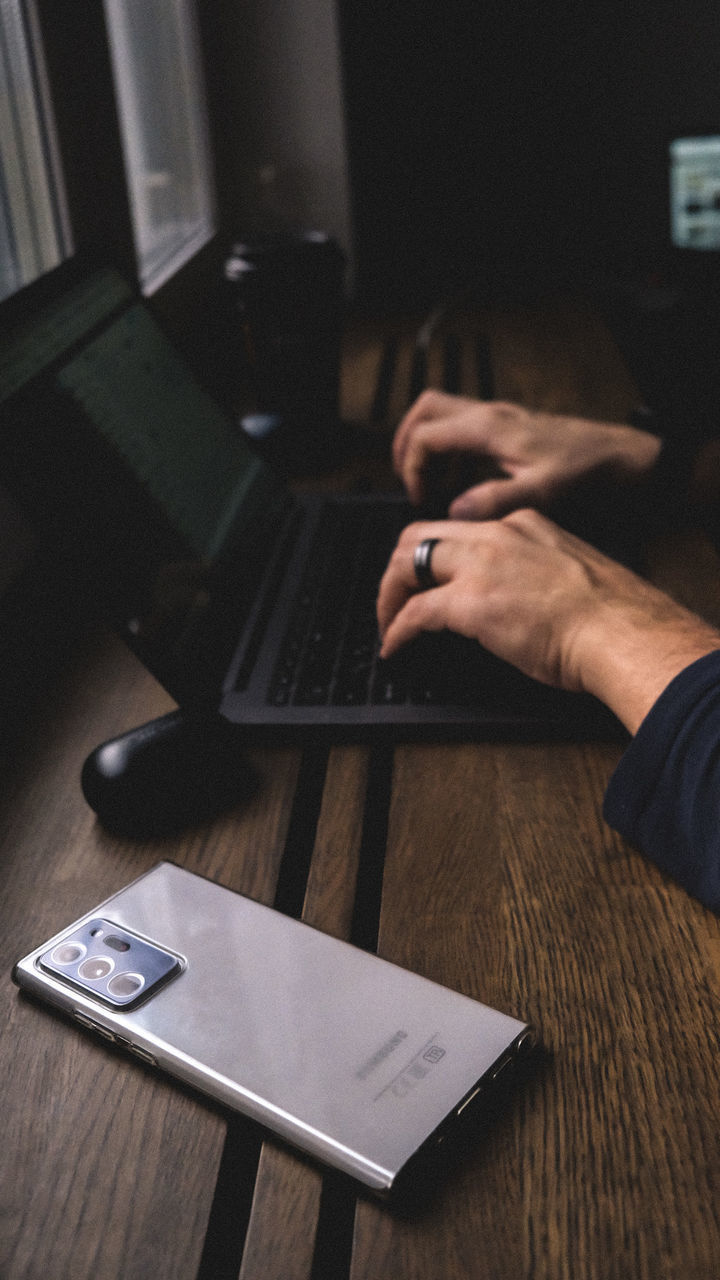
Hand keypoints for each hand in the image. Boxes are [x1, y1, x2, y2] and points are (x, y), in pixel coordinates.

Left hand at [377, 510, 719, 732]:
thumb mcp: (568, 574)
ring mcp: (481, 565)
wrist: (623, 632)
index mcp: (524, 523)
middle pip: (420, 534)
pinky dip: (397, 628)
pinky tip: (394, 646)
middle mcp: (498, 534)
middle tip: (393, 599)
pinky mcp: (471, 603)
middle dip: (399, 568)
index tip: (430, 580)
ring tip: (387, 623)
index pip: (461, 529)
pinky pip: (415, 612)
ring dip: (389, 595)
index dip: (435, 556)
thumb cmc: (611, 617)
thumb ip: (533, 573)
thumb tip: (513, 601)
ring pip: (408, 562)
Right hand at [392, 391, 660, 517]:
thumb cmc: (585, 469)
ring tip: (432, 483)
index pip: (425, 436)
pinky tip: (462, 481)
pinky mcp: (509, 427)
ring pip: (442, 414)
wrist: (620, 456)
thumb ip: (494, 500)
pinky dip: (450, 449)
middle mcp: (488, 415)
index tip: (421, 500)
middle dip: (407, 444)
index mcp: (488, 428)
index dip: (413, 469)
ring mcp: (498, 418)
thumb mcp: (541, 491)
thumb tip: (453, 511)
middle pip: (425, 410)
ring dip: (427, 444)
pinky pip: (463, 427)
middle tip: (409, 480)